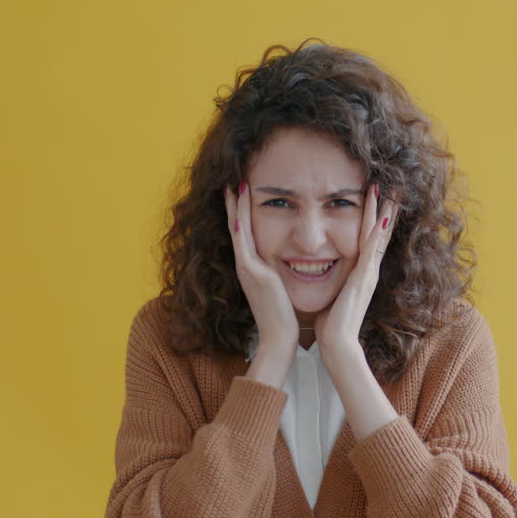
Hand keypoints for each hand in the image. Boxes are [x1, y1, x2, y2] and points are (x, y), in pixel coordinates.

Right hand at [224, 181, 298, 359]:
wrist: (280, 337)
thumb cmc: (283, 316)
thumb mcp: (278, 288)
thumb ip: (277, 274)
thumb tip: (286, 263)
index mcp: (252, 267)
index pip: (244, 232)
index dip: (240, 211)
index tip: (240, 191)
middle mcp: (245, 265)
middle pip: (236, 226)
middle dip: (233, 203)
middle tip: (230, 180)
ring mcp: (247, 269)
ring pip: (238, 230)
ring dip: (235, 207)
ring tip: (233, 185)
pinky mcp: (253, 274)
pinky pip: (244, 245)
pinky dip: (241, 227)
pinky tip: (239, 211)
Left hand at [314, 183, 398, 364]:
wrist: (337, 343)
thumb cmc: (331, 323)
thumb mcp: (333, 293)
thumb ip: (333, 280)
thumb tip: (320, 270)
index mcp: (361, 271)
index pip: (370, 237)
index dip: (375, 216)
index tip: (377, 195)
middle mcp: (369, 269)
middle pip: (381, 231)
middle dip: (387, 207)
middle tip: (393, 184)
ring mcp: (369, 273)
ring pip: (379, 234)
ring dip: (386, 211)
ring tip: (391, 189)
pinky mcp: (364, 278)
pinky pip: (372, 249)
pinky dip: (378, 231)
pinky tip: (382, 215)